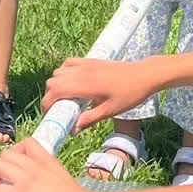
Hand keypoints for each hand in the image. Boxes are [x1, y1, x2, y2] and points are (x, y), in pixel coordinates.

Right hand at [42, 56, 156, 131]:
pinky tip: (74, 83)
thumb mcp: (110, 111)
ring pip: (58, 71)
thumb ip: (89, 120)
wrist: (145, 75)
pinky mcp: (91, 60)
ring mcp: (86, 64)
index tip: (51, 114)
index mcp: (85, 85)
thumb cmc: (130, 95)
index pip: (54, 91)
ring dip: (57, 84)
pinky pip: (69, 63)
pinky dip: (65, 72)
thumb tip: (72, 130)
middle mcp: (82, 72)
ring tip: (68, 97)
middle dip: (51, 96)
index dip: (47, 104)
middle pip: (52, 81)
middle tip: (61, 108)